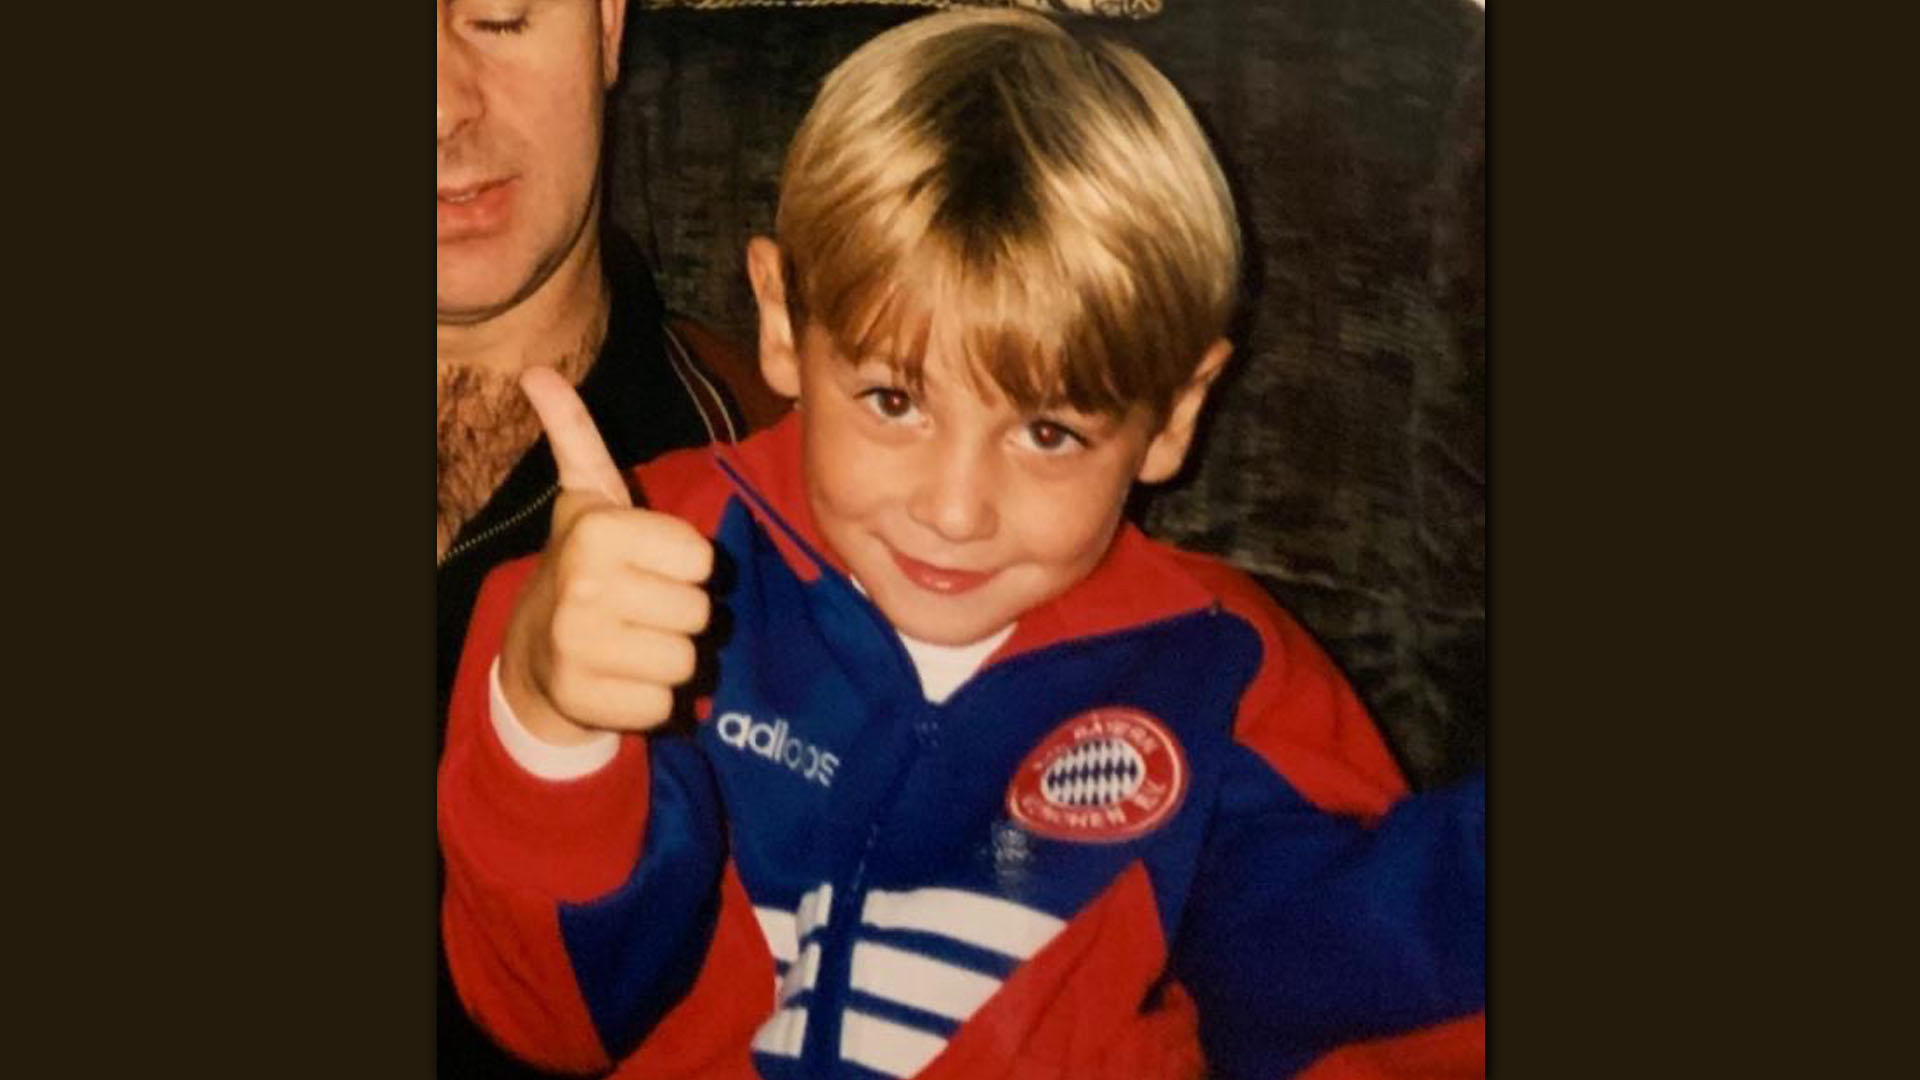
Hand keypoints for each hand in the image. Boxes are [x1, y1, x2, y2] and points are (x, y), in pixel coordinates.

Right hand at [497, 367, 714, 745]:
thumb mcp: (585, 497)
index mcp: (597, 530)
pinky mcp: (584, 700)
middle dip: (680, 613)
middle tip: (642, 607)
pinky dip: (653, 697)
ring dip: (670, 656)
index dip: (685, 567)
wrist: (536, 649)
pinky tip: (621, 677)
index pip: (703, 561)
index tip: (649, 565)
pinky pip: (666, 704)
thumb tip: (537, 371)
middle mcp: (583, 586)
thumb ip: (575, 435)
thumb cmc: (584, 565)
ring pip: (687, 660)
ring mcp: (579, 647)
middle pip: (700, 613)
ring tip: (633, 640)